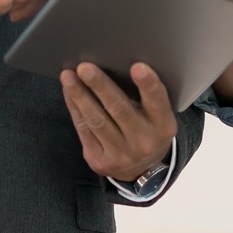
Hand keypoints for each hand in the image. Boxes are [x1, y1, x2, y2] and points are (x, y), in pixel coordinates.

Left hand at [61, 62, 176, 183]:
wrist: (140, 169)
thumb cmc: (147, 128)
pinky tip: (69, 91)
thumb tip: (115, 64)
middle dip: (100, 86)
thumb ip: (145, 97)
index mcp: (163, 127)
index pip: (157, 102)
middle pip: (119, 109)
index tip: (137, 67)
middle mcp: (144, 142)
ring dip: (80, 95)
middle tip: (85, 67)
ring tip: (68, 76)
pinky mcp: (100, 162)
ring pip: (97, 120)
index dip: (148, 84)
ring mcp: (122, 155)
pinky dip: (74, 107)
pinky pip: (84, 130)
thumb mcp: (156, 116)